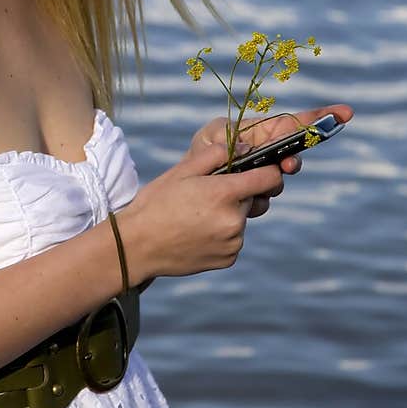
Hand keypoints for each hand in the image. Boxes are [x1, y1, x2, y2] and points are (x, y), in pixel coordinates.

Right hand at [117, 137, 287, 281]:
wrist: (137, 246)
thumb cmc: (156, 203)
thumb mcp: (182, 171)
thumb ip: (216, 155)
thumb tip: (244, 149)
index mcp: (225, 193)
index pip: (269, 178)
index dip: (267, 171)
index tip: (259, 171)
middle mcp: (234, 220)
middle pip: (254, 199)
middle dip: (238, 194)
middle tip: (208, 196)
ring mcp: (233, 242)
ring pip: (242, 220)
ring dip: (229, 215)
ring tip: (198, 217)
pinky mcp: (228, 258)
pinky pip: (234, 240)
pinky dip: (222, 235)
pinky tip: (197, 233)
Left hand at [190, 102, 354, 217]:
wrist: (182, 194)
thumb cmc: (196, 158)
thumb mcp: (209, 139)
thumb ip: (229, 137)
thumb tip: (250, 148)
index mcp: (257, 135)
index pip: (292, 125)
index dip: (319, 118)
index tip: (345, 113)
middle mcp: (264, 156)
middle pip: (292, 156)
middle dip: (291, 162)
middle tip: (286, 166)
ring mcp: (261, 178)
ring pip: (279, 182)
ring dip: (269, 186)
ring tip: (248, 187)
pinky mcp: (255, 199)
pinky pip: (264, 202)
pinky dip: (255, 203)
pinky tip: (239, 202)